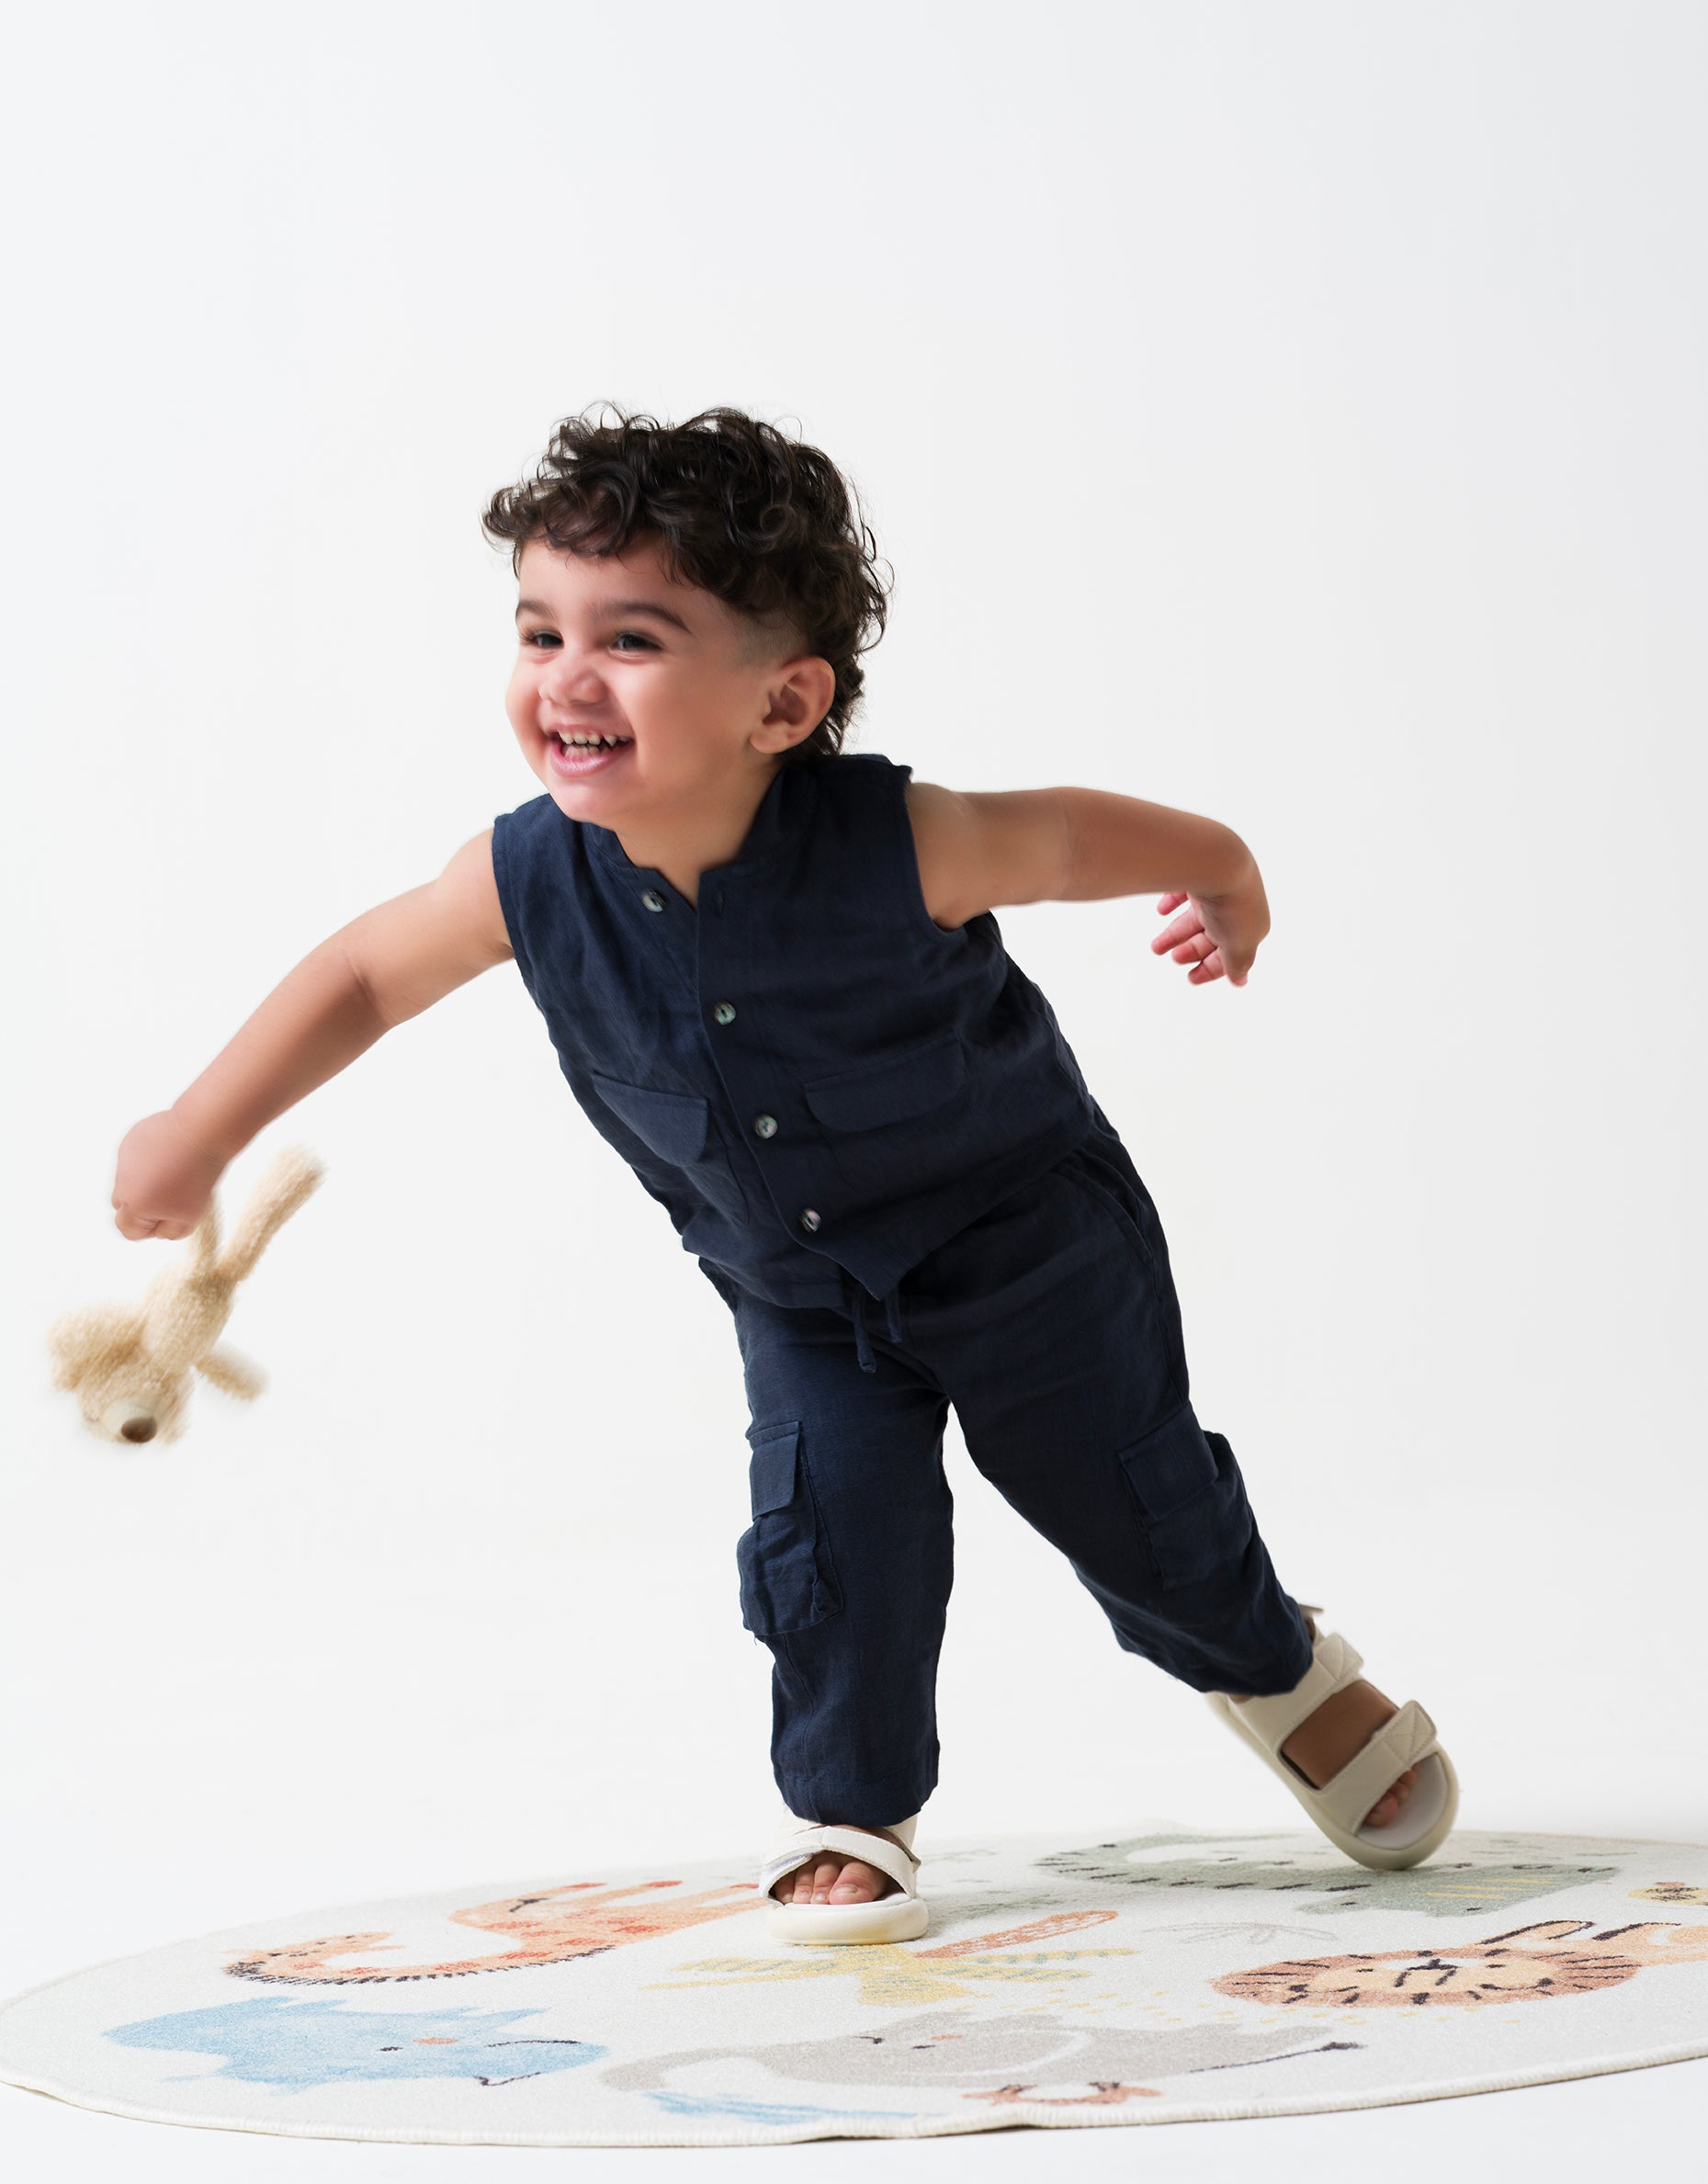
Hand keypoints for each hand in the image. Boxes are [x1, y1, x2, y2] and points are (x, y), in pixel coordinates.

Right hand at [112, 1111, 228, 1239]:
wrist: (201, 1132)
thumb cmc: (199, 1177)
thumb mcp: (191, 1216)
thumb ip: (169, 1231)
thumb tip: (155, 1231)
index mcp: (134, 1205)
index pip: (127, 1230)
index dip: (149, 1229)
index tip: (170, 1215)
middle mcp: (122, 1182)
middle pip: (123, 1206)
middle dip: (142, 1206)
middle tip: (171, 1194)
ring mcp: (124, 1159)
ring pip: (128, 1180)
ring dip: (145, 1181)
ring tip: (174, 1171)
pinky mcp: (130, 1140)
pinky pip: (134, 1158)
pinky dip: (148, 1160)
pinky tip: (171, 1152)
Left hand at [1151, 863, 1269, 986]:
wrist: (1217, 861)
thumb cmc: (1233, 905)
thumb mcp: (1239, 943)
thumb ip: (1238, 963)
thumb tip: (1240, 981)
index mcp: (1251, 924)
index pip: (1232, 952)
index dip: (1212, 968)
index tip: (1191, 978)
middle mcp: (1237, 904)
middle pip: (1212, 934)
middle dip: (1191, 949)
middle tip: (1173, 958)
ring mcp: (1218, 885)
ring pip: (1195, 915)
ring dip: (1176, 933)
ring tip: (1156, 947)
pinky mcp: (1200, 868)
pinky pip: (1186, 888)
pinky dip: (1174, 901)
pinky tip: (1162, 910)